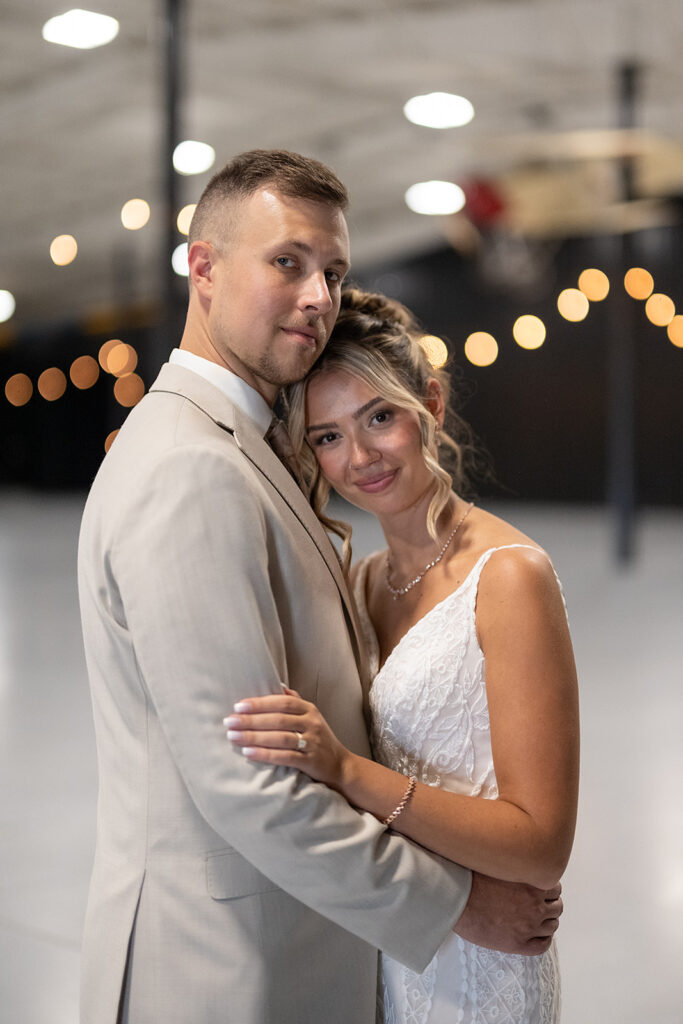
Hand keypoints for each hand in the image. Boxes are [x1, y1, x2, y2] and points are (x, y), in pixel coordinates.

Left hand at [224, 689, 351, 788]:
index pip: (282, 702)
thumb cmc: (318, 738)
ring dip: (254, 737)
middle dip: (251, 720)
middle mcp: (312, 723)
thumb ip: (295, 701)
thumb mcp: (310, 716)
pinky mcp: (310, 761)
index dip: (260, 703)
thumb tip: (277, 684)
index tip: (238, 706)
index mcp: (309, 709)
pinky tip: (248, 753)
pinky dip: (265, 755)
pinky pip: (284, 756)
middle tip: (229, 722)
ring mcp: (312, 742)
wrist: (340, 765)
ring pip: (279, 737)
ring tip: (233, 737)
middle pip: (277, 719)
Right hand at [454, 872, 562, 955]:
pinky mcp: (517, 944)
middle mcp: (534, 905)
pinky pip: (542, 946)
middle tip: (539, 905)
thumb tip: (513, 858)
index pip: (555, 886)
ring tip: (536, 919)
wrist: (454, 900)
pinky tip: (537, 936)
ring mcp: (528, 926)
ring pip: (552, 925)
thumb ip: (512, 865)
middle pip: (557, 907)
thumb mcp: (494, 862)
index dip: (548, 888)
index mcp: (531, 883)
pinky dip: (544, 940)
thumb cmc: (468, 878)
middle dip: (550, 905)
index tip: (541, 889)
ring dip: (547, 921)